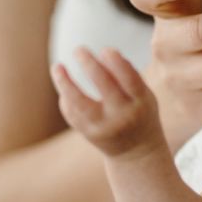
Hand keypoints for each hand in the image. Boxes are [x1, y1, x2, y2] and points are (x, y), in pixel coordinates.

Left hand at [51, 47, 165, 158]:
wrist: (136, 152)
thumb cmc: (139, 112)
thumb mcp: (143, 95)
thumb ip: (128, 76)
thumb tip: (104, 53)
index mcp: (140, 102)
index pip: (129, 79)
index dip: (116, 63)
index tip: (105, 49)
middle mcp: (122, 115)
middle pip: (105, 87)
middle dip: (90, 65)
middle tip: (79, 49)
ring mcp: (104, 126)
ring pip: (80, 103)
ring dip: (66, 84)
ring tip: (57, 66)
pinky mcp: (89, 134)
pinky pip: (73, 113)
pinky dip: (66, 98)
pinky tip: (64, 84)